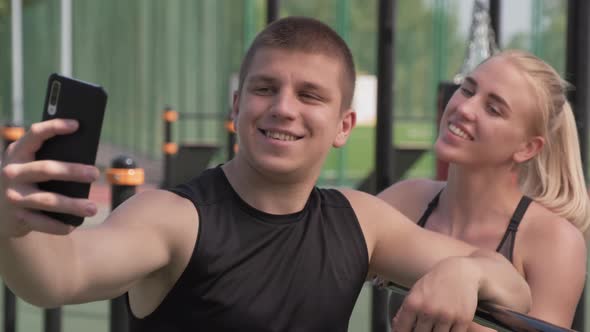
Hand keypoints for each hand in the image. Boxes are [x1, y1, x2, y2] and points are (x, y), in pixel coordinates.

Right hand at [0, 119, 98, 236]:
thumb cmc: (29, 179)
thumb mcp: (32, 163)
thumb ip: (51, 155)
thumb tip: (86, 151)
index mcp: (18, 153)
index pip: (35, 134)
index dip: (54, 127)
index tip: (77, 124)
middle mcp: (12, 172)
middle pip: (46, 169)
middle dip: (72, 171)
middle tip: (95, 173)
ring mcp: (13, 196)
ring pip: (47, 200)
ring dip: (72, 205)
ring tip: (93, 208)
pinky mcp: (16, 217)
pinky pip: (41, 223)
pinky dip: (58, 225)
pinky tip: (73, 225)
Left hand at [391, 257, 478, 331]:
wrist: (460, 270)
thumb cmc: (436, 281)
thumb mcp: (415, 291)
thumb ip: (405, 311)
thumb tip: (397, 327)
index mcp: (413, 303)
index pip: (402, 330)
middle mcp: (428, 310)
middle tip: (423, 327)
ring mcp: (446, 316)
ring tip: (434, 326)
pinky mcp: (463, 320)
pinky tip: (446, 327)